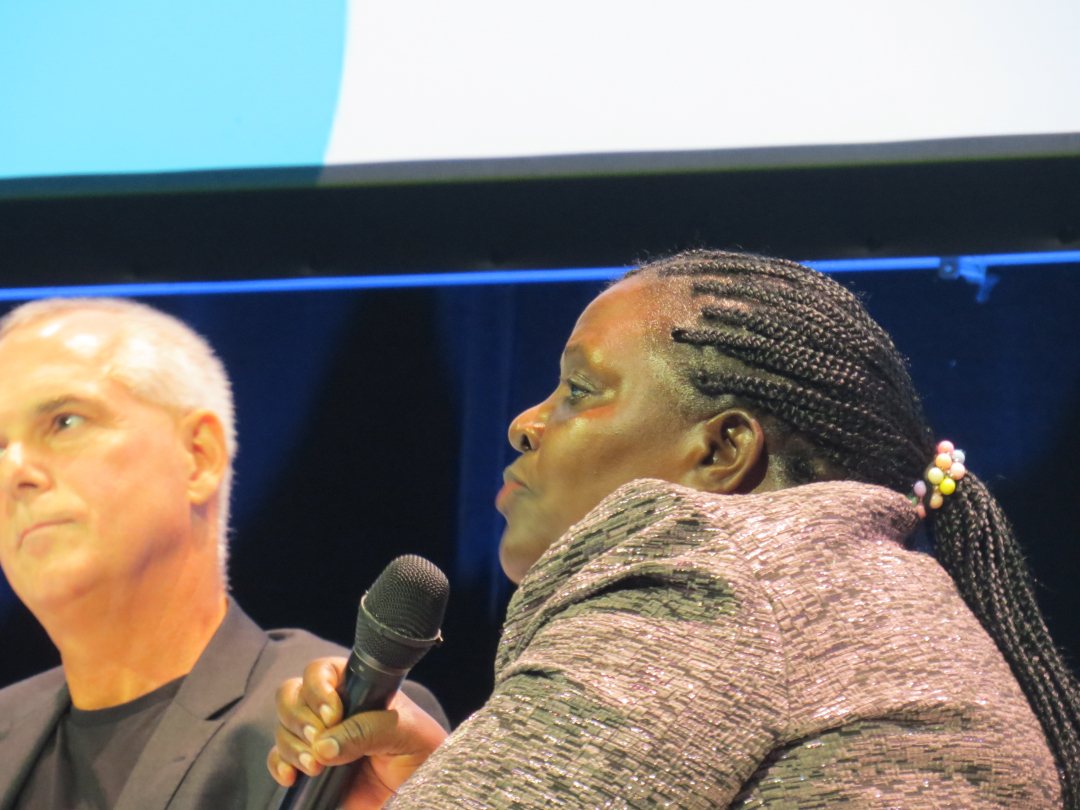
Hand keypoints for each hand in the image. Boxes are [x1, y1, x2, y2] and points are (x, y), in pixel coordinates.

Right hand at [267, 656, 448, 809]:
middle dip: (300, 717)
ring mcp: (319, 739)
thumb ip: (369, 731)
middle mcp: (334, 710)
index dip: (319, 688)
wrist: (422, 795)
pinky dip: (279, 764)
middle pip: (292, 694)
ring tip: (316, 767)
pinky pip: (278, 758)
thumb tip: (323, 746)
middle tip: (318, 739)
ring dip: (292, 745)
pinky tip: (292, 776)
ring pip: (283, 726)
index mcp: (359, 690)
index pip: (322, 671)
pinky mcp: (310, 767)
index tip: (333, 714)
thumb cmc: (422, 755)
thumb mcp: (407, 734)